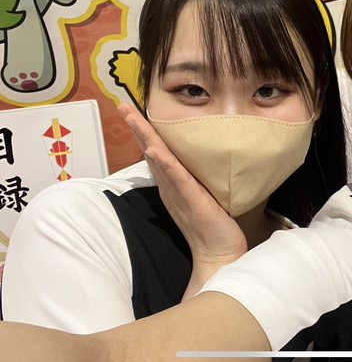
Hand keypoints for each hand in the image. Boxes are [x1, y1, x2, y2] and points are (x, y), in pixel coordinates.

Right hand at [118, 103, 246, 295]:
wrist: (219, 254)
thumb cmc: (213, 227)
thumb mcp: (201, 198)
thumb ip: (194, 181)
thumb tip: (196, 163)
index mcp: (172, 185)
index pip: (156, 153)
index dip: (144, 132)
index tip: (134, 112)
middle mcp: (171, 187)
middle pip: (151, 151)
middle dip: (137, 128)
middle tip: (122, 106)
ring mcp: (178, 193)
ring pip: (159, 160)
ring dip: (145, 137)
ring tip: (133, 117)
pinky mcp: (192, 200)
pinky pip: (177, 178)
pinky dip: (165, 163)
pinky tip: (154, 149)